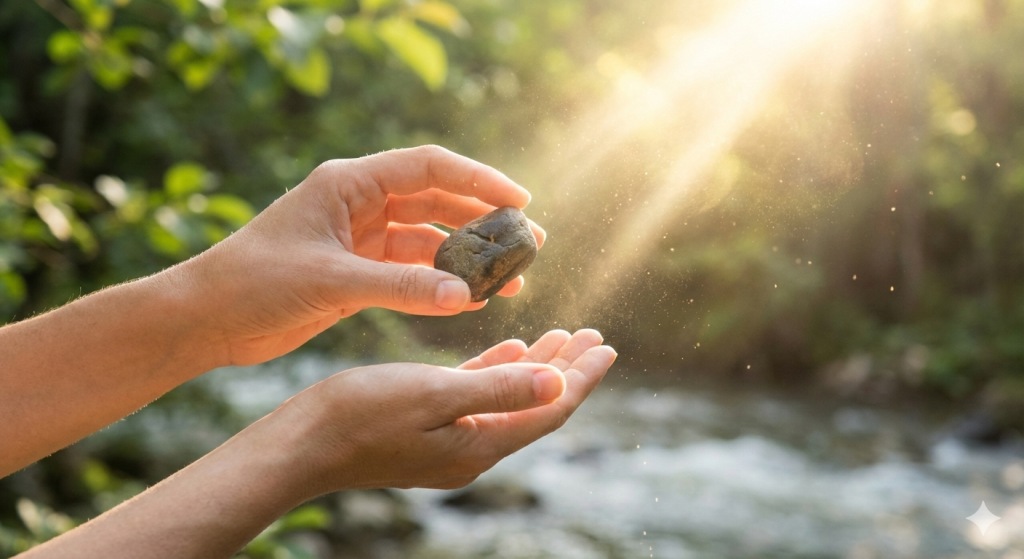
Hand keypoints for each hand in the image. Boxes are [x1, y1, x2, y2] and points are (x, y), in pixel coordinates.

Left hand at [173, 146, 545, 365]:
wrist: (206, 319)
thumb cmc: (253, 283)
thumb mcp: (331, 281)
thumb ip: (400, 288)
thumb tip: (463, 294)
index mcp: (349, 184)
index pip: (428, 167)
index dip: (478, 179)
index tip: (519, 201)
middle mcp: (360, 205)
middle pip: (437, 201)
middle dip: (484, 221)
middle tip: (529, 243)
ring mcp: (361, 240)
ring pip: (429, 241)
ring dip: (467, 259)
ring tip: (511, 280)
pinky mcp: (358, 274)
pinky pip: (411, 274)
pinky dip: (440, 286)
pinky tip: (470, 300)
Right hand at [270, 329, 613, 493]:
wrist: (300, 445)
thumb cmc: (360, 415)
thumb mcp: (434, 395)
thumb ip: (498, 388)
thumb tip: (559, 384)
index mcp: (480, 445)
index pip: (549, 409)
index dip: (581, 377)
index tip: (608, 346)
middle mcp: (471, 450)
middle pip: (535, 404)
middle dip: (567, 368)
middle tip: (594, 335)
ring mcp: (449, 442)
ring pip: (508, 398)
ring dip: (535, 367)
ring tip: (562, 336)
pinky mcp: (427, 430)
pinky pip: (477, 398)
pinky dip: (497, 372)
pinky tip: (510, 348)